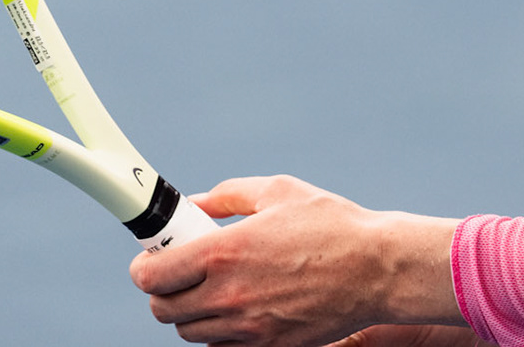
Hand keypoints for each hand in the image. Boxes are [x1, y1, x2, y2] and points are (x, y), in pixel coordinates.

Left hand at [129, 175, 462, 346]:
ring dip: (193, 313)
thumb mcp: (278, 192)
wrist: (378, 269)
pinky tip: (241, 307)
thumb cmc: (332, 224)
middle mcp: (229, 295)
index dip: (145, 268)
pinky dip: (222, 332)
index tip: (152, 260)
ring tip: (215, 289)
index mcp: (224, 252)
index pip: (152, 277)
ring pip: (190, 333)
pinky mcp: (270, 346)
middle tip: (182, 273)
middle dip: (164, 291)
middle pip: (163, 310)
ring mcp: (249, 327)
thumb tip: (196, 205)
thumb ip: (228, 196)